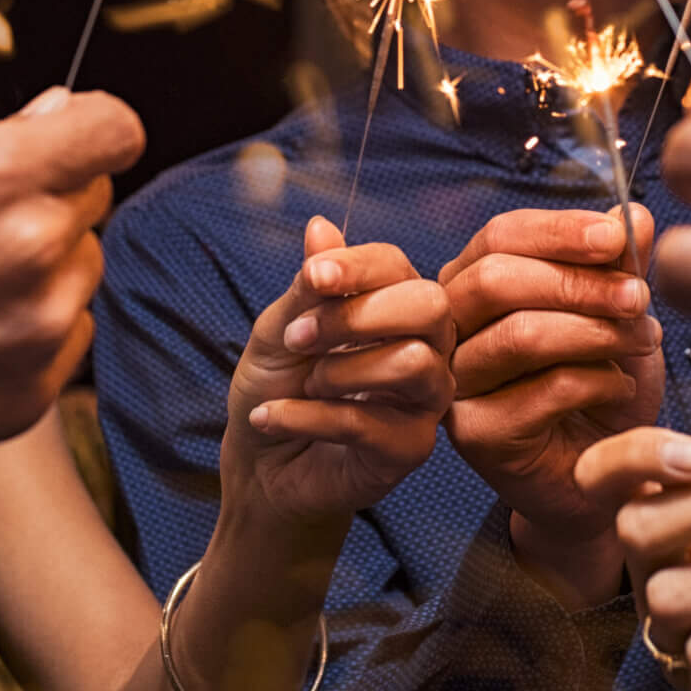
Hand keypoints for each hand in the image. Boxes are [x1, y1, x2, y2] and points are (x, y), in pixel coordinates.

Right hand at [0, 86, 143, 543]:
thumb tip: (57, 113)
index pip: (114, 129)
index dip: (92, 130)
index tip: (70, 140)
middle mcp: (33, 246)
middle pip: (96, 195)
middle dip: (51, 198)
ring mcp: (42, 325)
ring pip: (83, 266)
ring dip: (44, 267)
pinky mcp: (39, 389)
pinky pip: (68, 332)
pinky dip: (33, 329)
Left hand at [221, 216, 455, 529]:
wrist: (260, 465)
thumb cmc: (277, 388)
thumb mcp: (280, 330)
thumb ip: (308, 286)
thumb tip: (321, 225)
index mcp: (395, 306)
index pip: (398, 266)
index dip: (357, 266)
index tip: (312, 277)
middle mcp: (425, 346)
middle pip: (430, 306)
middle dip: (356, 315)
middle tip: (300, 338)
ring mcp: (425, 400)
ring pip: (411, 362)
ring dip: (336, 372)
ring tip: (304, 385)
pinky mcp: (412, 448)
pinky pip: (367, 422)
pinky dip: (305, 416)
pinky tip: (272, 418)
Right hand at [439, 205, 662, 604]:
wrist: (606, 475)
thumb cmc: (602, 388)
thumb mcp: (618, 315)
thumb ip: (617, 265)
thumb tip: (631, 213)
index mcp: (474, 283)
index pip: (500, 236)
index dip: (559, 230)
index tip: (618, 236)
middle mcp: (451, 329)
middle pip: (497, 280)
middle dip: (579, 282)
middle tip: (640, 297)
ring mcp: (456, 384)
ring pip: (520, 335)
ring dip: (597, 331)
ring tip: (643, 340)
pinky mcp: (475, 435)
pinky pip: (542, 390)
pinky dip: (597, 381)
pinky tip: (621, 387)